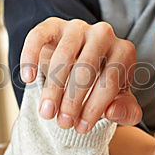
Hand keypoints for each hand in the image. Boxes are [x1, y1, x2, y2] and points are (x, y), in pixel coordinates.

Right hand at [20, 18, 141, 131]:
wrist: (83, 67)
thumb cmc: (103, 87)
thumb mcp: (119, 102)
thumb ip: (126, 112)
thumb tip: (112, 111)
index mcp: (124, 51)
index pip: (110, 81)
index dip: (95, 108)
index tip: (81, 128)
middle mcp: (103, 34)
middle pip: (86, 69)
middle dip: (73, 101)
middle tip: (63, 124)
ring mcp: (77, 27)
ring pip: (63, 57)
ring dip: (53, 88)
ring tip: (47, 113)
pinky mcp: (53, 25)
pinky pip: (38, 37)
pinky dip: (31, 57)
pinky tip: (28, 79)